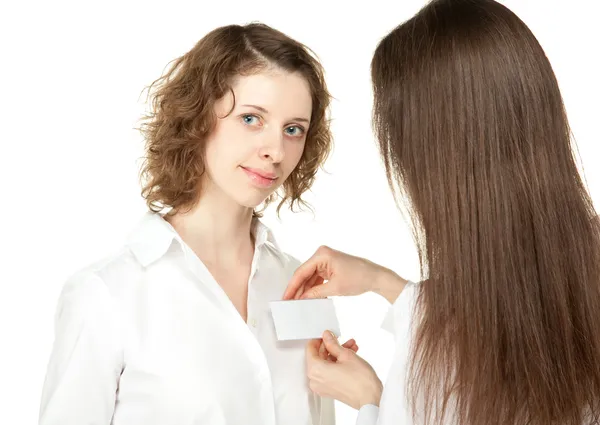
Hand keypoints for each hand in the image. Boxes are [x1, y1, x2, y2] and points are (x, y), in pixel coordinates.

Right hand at [282, 245, 406, 302]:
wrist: (376, 277)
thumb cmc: (360, 277)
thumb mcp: (335, 288)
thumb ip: (316, 293)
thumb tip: (302, 299)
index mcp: (322, 255)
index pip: (301, 272)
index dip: (292, 286)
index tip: (285, 297)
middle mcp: (322, 255)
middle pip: (304, 274)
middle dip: (298, 289)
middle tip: (289, 302)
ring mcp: (325, 261)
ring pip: (309, 277)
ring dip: (305, 290)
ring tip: (298, 303)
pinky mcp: (329, 267)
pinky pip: (317, 278)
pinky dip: (313, 288)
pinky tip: (309, 298)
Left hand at [306, 331, 382, 409]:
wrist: (370, 398)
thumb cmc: (360, 381)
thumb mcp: (345, 355)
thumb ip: (333, 344)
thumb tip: (327, 337)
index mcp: (315, 370)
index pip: (310, 348)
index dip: (320, 339)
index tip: (327, 335)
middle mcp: (315, 380)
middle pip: (319, 356)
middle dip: (332, 346)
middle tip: (340, 340)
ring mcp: (322, 387)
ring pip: (326, 364)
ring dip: (338, 354)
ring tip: (351, 347)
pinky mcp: (330, 390)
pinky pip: (329, 372)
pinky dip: (338, 364)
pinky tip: (350, 356)